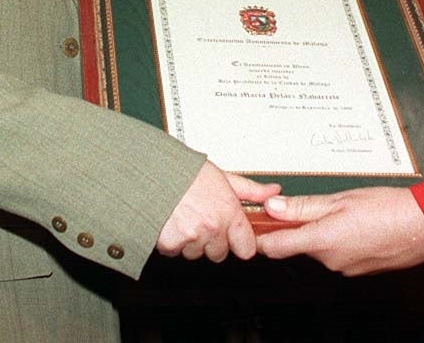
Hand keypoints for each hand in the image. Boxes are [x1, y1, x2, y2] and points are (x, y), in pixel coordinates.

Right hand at [157, 162, 278, 261]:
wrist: (151, 170)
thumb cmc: (184, 170)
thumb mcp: (222, 176)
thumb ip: (250, 190)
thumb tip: (272, 192)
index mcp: (228, 211)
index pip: (246, 248)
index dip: (239, 242)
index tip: (233, 236)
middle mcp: (212, 227)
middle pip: (219, 253)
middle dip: (212, 241)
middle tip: (202, 220)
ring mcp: (191, 236)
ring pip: (196, 253)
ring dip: (190, 242)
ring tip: (183, 218)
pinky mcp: (170, 243)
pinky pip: (174, 251)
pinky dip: (171, 241)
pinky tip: (170, 223)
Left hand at [255, 186, 423, 274]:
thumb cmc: (387, 208)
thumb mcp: (340, 199)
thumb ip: (304, 206)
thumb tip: (273, 207)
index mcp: (322, 241)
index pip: (276, 247)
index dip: (261, 238)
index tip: (255, 226)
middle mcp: (330, 261)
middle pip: (300, 245)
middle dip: (301, 227)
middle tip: (313, 204)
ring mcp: (345, 268)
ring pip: (320, 249)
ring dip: (322, 233)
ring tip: (345, 212)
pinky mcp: (359, 270)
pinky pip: (339, 255)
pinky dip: (340, 240)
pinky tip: (357, 225)